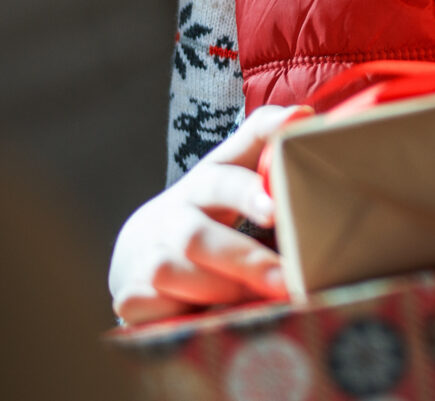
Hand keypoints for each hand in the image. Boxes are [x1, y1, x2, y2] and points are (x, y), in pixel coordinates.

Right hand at [109, 104, 302, 323]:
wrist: (142, 247)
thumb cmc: (207, 208)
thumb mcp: (232, 169)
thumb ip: (264, 140)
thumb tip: (305, 113)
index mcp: (203, 185)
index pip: (221, 180)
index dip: (245, 192)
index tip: (274, 211)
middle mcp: (171, 218)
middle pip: (198, 237)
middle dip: (244, 262)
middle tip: (286, 281)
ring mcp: (147, 256)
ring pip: (173, 274)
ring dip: (218, 291)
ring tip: (261, 303)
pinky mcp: (130, 294)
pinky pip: (148, 307)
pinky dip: (177, 314)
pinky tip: (209, 319)